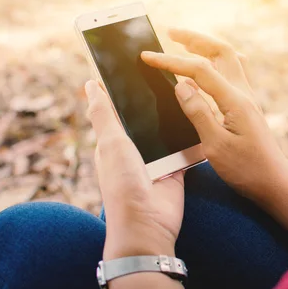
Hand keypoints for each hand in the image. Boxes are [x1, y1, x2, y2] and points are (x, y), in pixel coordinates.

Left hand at [85, 80, 183, 260]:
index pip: (116, 109)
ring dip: (173, 117)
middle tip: (168, 73)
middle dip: (153, 101)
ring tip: (187, 91)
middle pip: (144, 118)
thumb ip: (103, 114)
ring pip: (165, 130)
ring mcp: (154, 159)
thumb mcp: (111, 144)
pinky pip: (183, 146)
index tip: (136, 65)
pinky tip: (198, 117)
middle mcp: (133, 149)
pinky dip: (189, 136)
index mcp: (112, 142)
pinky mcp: (174, 167)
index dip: (123, 90)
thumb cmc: (123, 185)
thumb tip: (89, 85)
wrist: (148, 224)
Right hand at [141, 29, 287, 200]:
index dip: (171, 60)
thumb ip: (198, 112)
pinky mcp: (248, 106)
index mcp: (235, 100)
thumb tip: (181, 84)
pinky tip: (205, 70)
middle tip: (170, 33)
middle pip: (222, 51)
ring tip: (186, 44)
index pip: (199, 69)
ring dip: (208, 46)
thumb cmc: (246, 169)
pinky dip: (217, 62)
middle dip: (195, 38)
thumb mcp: (216, 145)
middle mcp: (244, 93)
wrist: (275, 184)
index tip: (147, 56)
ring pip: (230, 58)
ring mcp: (248, 98)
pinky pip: (234, 71)